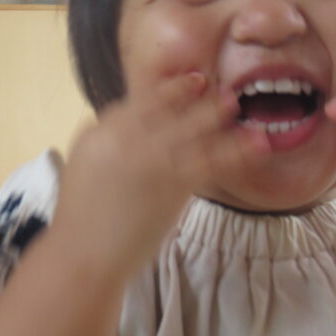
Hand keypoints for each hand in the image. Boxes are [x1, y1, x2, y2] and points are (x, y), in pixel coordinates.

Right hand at [54, 72, 269, 279]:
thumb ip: (102, 132)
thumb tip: (121, 112)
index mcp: (104, 130)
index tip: (192, 80)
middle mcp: (129, 138)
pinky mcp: (174, 186)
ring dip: (219, 117)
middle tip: (224, 92)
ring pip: (194, 131)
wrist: (84, 255)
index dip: (172, 88)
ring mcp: (153, 160)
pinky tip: (255, 146)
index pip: (144, 99)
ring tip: (238, 107)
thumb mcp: (82, 160)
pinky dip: (236, 152)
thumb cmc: (81, 214)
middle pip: (171, 109)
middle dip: (198, 98)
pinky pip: (211, 162)